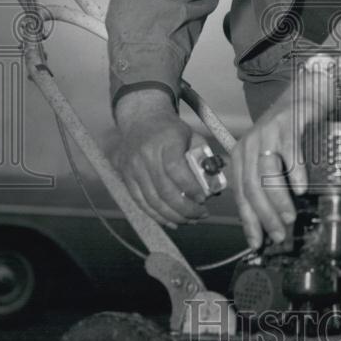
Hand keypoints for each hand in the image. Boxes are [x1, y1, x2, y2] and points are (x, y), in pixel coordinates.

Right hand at [115, 89, 208, 226]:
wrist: (141, 119)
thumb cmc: (171, 130)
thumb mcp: (191, 136)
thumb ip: (203, 158)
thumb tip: (215, 184)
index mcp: (165, 142)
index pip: (176, 170)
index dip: (190, 188)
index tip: (203, 199)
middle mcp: (146, 155)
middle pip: (164, 190)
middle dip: (185, 208)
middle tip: (201, 214)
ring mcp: (133, 167)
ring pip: (152, 200)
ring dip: (172, 216)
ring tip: (190, 220)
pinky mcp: (125, 176)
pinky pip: (140, 202)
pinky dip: (156, 215)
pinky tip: (171, 221)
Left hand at [227, 87, 308, 248]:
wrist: (302, 96)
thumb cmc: (287, 133)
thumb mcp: (268, 156)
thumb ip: (265, 182)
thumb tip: (271, 222)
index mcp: (240, 156)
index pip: (240, 194)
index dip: (248, 220)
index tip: (257, 242)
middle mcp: (249, 144)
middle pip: (252, 186)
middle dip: (264, 215)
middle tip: (278, 235)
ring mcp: (269, 133)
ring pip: (267, 172)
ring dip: (278, 199)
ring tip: (289, 218)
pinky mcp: (289, 124)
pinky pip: (290, 151)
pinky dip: (295, 172)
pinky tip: (301, 188)